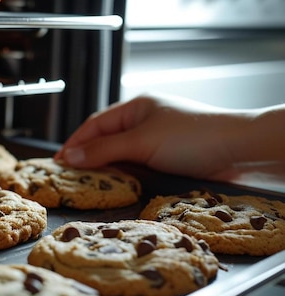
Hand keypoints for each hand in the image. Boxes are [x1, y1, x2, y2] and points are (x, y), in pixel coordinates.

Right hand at [55, 93, 262, 181]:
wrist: (239, 151)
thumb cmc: (193, 138)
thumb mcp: (141, 142)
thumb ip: (103, 150)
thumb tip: (68, 156)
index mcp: (135, 108)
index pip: (94, 125)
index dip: (74, 144)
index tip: (56, 163)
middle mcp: (143, 123)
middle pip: (104, 141)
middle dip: (86, 158)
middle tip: (67, 178)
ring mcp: (154, 142)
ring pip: (119, 157)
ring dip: (105, 170)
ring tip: (85, 186)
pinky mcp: (165, 160)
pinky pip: (135, 168)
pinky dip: (123, 177)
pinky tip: (115, 187)